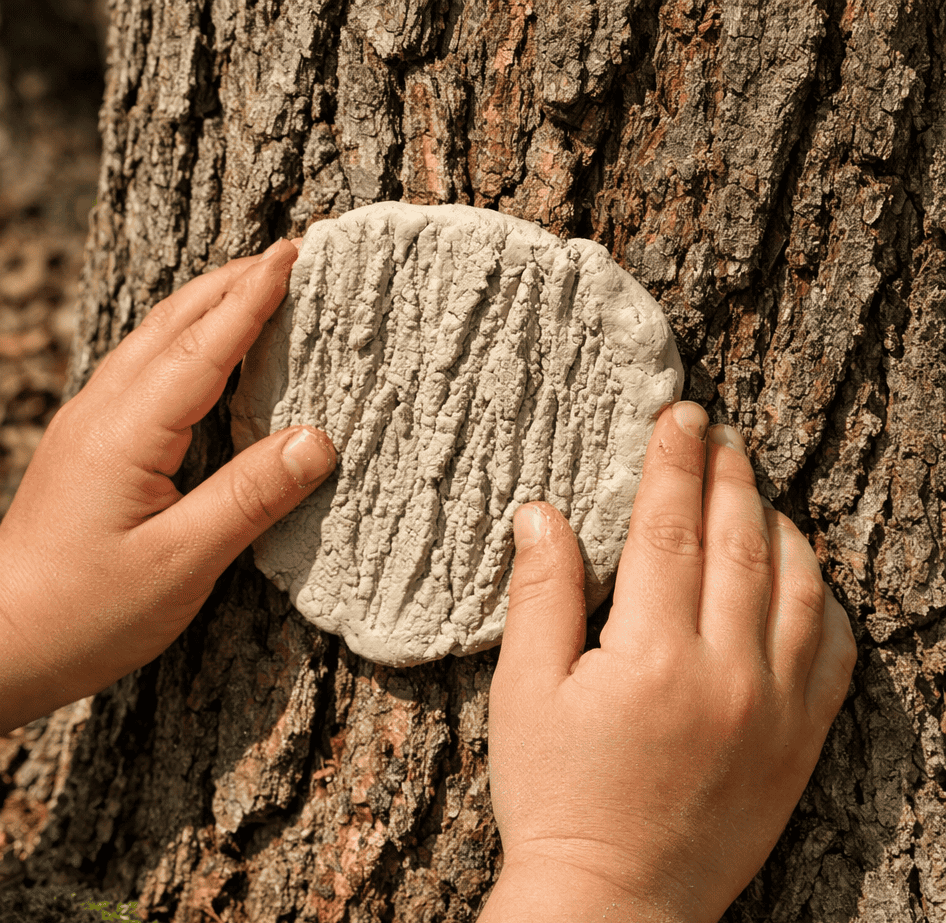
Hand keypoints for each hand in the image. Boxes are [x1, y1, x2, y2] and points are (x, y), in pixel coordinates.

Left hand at [0, 239, 336, 772]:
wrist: (4, 637)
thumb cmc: (89, 609)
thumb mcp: (182, 562)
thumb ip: (251, 497)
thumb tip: (318, 440)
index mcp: (128, 432)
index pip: (203, 346)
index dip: (253, 298)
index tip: (294, 255)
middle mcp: (103, 410)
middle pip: (173, 322)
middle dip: (232, 281)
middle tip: (289, 253)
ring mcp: (89, 421)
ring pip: (154, 337)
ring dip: (208, 302)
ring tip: (256, 284)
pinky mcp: (88, 439)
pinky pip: (144, 365)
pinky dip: (186, 338)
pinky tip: (207, 349)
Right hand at [481, 402, 855, 922]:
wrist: (617, 902)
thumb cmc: (556, 797)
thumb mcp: (525, 692)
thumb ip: (541, 594)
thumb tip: (543, 513)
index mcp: (653, 656)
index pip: (670, 529)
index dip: (673, 463)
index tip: (678, 416)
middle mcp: (729, 674)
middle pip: (739, 542)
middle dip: (727, 474)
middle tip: (718, 430)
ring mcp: (777, 709)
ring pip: (800, 585)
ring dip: (778, 522)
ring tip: (755, 486)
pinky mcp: (801, 741)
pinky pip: (836, 649)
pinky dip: (825, 595)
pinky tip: (802, 570)